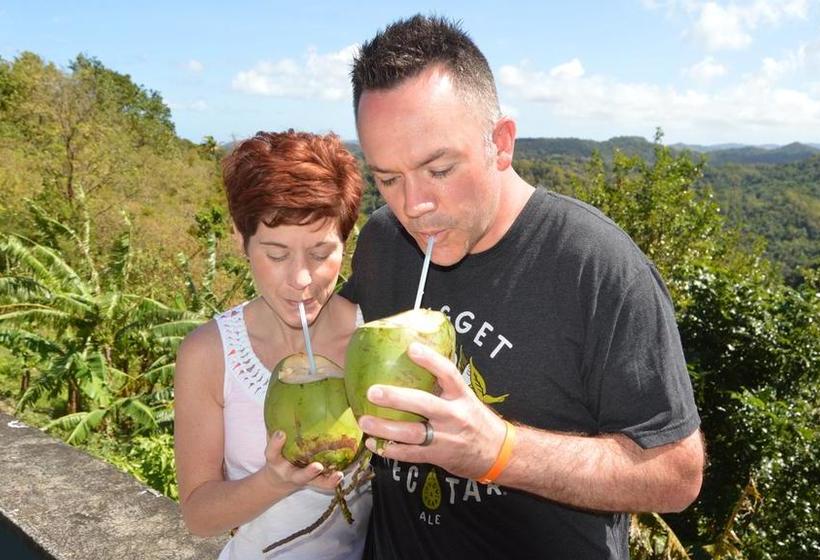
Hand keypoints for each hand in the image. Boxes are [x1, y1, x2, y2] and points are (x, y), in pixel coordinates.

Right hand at [261, 430, 343, 491]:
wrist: (277, 479)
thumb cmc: (279, 450)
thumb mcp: (275, 440)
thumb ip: (279, 423)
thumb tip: (286, 390)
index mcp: (276, 460)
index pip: (272, 452)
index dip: (275, 443)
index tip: (281, 433)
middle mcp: (289, 472)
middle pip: (298, 476)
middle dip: (308, 472)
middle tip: (318, 466)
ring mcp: (303, 479)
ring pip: (316, 483)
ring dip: (328, 480)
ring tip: (339, 475)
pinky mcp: (314, 482)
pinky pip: (325, 483)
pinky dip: (334, 480)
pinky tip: (344, 473)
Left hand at [358, 342, 506, 479]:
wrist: (498, 454)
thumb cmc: (476, 421)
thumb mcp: (466, 399)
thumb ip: (445, 386)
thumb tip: (415, 362)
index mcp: (462, 396)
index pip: (448, 374)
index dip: (431, 360)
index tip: (411, 348)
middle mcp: (454, 415)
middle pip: (424, 404)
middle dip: (396, 398)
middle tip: (372, 391)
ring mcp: (445, 437)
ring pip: (411, 433)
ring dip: (385, 428)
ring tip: (365, 421)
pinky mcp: (438, 456)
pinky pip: (410, 454)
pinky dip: (390, 450)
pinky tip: (374, 444)